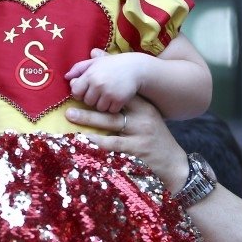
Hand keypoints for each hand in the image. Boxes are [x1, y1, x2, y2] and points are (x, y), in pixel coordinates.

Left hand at [66, 49, 146, 113]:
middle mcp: (97, 84)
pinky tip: (116, 98)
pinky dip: (113, 107)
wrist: (136, 68)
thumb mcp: (95, 62)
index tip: (86, 91)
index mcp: (90, 75)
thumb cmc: (113, 64)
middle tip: (100, 92)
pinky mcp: (119, 100)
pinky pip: (110, 110)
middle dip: (92, 98)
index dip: (80, 93)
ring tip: (108, 95)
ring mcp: (108, 93)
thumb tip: (66, 77)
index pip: (76, 91)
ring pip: (98, 108)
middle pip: (87, 101)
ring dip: (102, 104)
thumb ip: (79, 68)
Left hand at [67, 96, 189, 193]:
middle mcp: (142, 122)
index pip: (120, 96)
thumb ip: (126, 100)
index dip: (100, 93)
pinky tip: (85, 151)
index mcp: (144, 108)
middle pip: (111, 116)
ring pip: (111, 136)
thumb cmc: (153, 136)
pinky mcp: (137, 157)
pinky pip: (114, 155)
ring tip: (73, 134)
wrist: (173, 163)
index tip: (81, 90)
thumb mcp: (146, 115)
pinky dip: (99, 153)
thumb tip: (98, 78)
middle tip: (68, 112)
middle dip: (89, 114)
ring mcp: (140, 140)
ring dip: (90, 135)